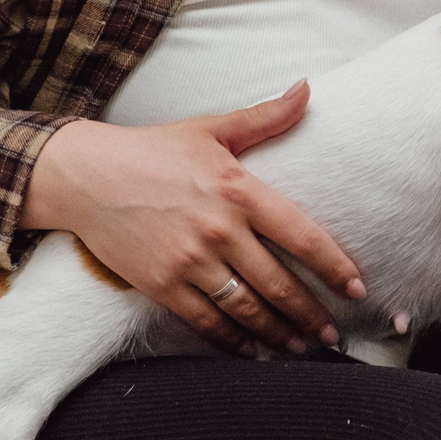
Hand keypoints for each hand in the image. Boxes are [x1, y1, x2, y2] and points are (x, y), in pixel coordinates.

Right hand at [19, 80, 364, 355]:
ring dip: (278, 334)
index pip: (302, 236)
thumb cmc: (151, 150)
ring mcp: (189, 261)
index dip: (334, 267)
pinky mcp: (161, 285)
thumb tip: (308, 88)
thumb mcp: (211, 128)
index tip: (356, 288)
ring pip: (247, 309)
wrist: (84, 175)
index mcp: (239, 190)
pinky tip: (251, 351)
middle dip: (311, 314)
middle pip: (279, 284)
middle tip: (332, 334)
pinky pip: (206, 322)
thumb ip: (265, 117)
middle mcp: (219, 230)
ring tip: (300, 347)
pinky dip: (232, 342)